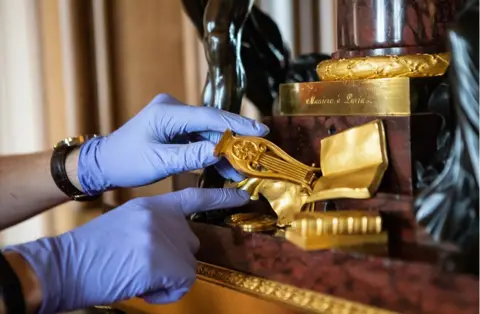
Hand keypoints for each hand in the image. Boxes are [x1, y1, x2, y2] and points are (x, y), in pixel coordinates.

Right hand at [4, 188, 249, 312]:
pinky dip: (165, 293)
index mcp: (153, 204)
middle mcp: (162, 217)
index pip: (194, 196)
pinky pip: (181, 284)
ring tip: (137, 276)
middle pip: (191, 243)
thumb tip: (176, 244)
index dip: (221, 197)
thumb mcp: (128, 222)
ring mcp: (163, 238)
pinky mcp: (162, 261)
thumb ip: (155, 225)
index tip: (242, 196)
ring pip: (187, 266)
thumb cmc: (93, 249)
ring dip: (168, 278)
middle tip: (143, 266)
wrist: (64, 265)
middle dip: (175, 259)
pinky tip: (142, 287)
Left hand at [78, 93, 268, 194]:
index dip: (236, 124)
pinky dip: (212, 152)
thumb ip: (190, 157)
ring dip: (224, 150)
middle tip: (257, 154)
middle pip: (212, 123)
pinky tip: (226, 168)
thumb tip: (220, 152)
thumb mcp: (158, 162)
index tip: (260, 131)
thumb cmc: (126, 163)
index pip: (208, 117)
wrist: (104, 163)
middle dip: (234, 140)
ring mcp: (175, 118)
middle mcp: (173, 109)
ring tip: (242, 170)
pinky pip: (200, 138)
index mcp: (167, 113)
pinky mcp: (176, 128)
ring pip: (208, 132)